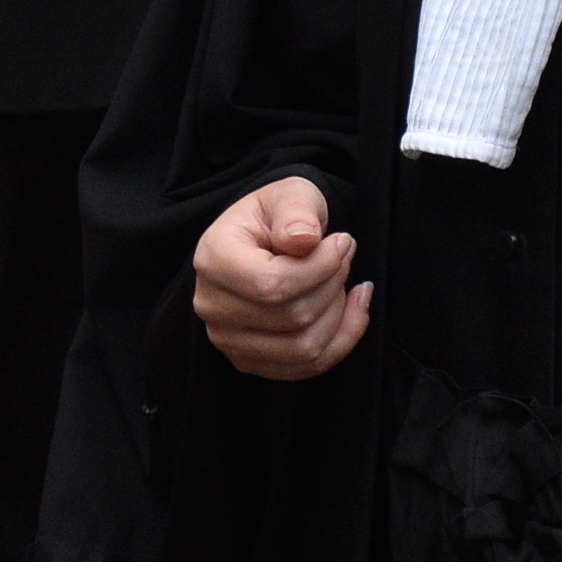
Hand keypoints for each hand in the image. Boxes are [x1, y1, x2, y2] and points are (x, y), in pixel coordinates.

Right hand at [193, 175, 369, 379]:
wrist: (263, 239)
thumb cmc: (277, 216)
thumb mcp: (290, 194)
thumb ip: (297, 211)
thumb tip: (304, 239)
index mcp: (213, 258)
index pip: (271, 285)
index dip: (319, 269)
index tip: (342, 243)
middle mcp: (211, 305)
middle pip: (292, 317)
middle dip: (333, 285)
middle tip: (344, 256)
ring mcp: (226, 339)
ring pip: (304, 348)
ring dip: (339, 315)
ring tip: (343, 282)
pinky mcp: (248, 360)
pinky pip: (307, 367)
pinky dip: (341, 341)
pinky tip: (350, 309)